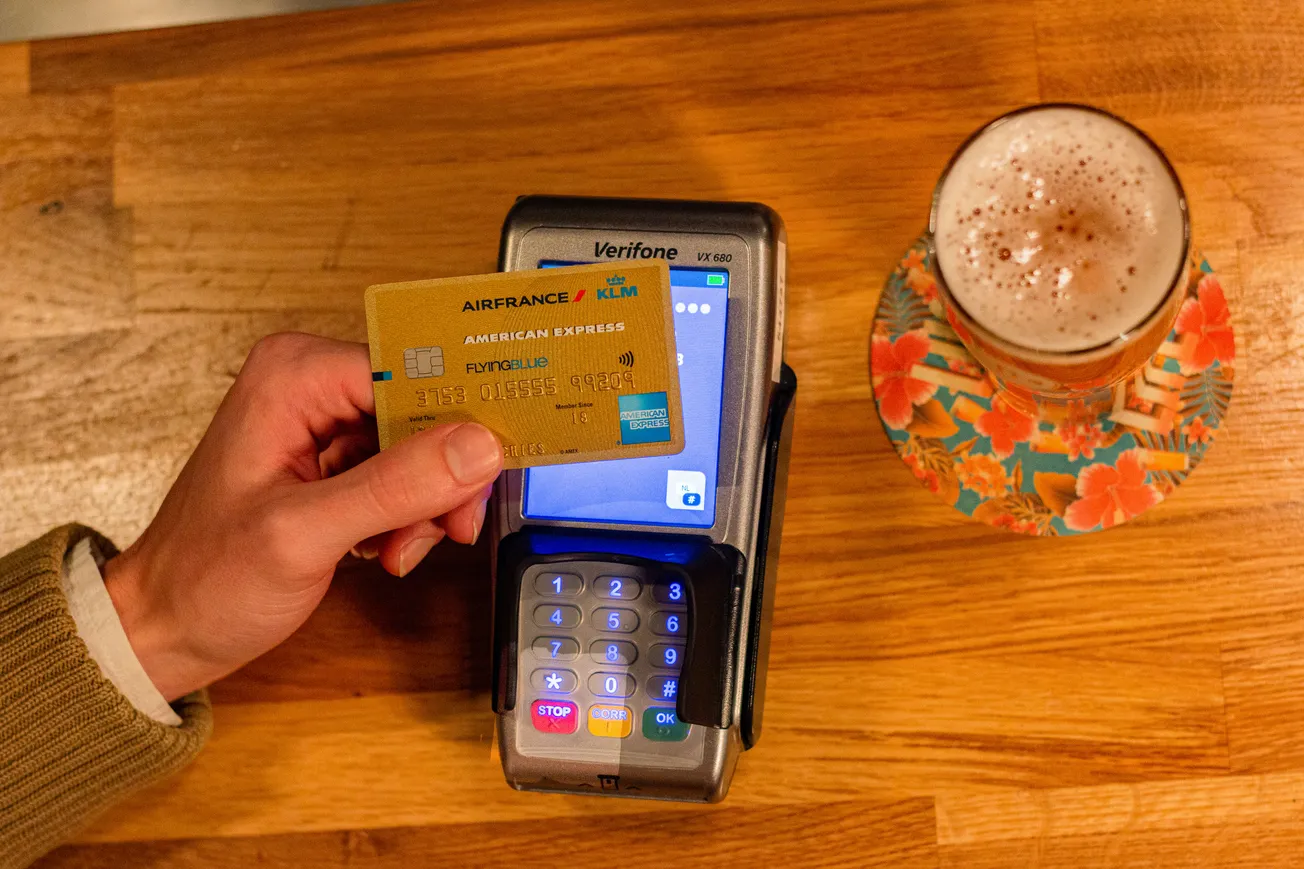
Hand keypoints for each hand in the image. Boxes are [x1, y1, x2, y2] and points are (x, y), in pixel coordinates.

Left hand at [102, 333, 502, 700]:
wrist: (167, 627)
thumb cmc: (204, 579)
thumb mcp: (304, 534)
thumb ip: (394, 486)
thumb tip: (477, 445)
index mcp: (295, 375)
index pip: (413, 371)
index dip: (458, 420)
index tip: (490, 463)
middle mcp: (312, 385)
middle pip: (426, 410)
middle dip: (442, 477)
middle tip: (444, 527)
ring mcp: (325, 423)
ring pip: (425, 448)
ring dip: (426, 507)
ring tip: (394, 550)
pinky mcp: (337, 460)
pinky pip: (406, 474)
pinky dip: (409, 518)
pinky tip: (383, 550)